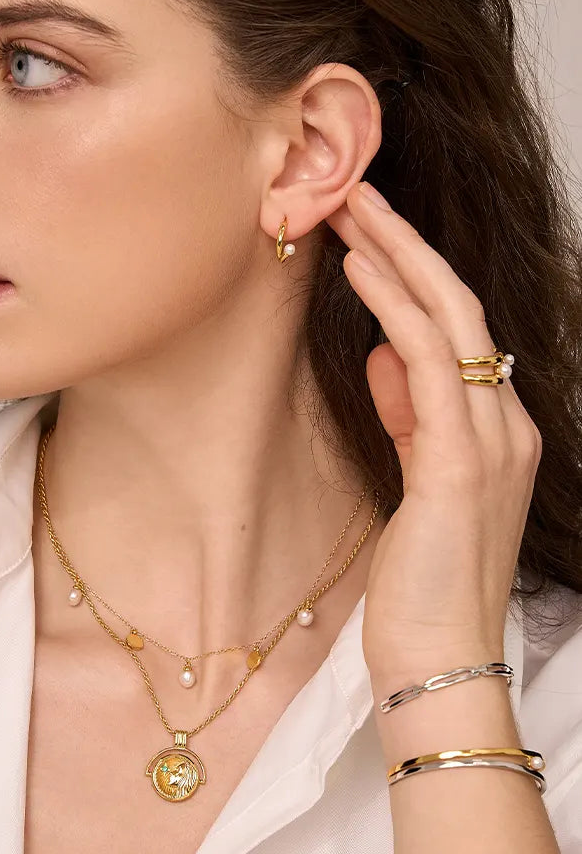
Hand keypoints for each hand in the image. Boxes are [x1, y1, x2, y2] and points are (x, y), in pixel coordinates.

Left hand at [326, 182, 541, 681]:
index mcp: (496, 432)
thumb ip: (409, 417)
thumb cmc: (423, 584)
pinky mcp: (457, 462)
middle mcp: (505, 425)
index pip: (456, 334)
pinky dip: (392, 306)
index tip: (367, 235)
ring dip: (396, 253)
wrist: (440, 662)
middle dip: (406, 241)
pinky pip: (427, 361)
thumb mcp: (414, 482)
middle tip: (356, 191)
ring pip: (448, 317)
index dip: (412, 276)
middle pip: (457, 306)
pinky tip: (357, 266)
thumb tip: (384, 356)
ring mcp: (491, 440)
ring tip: (348, 207)